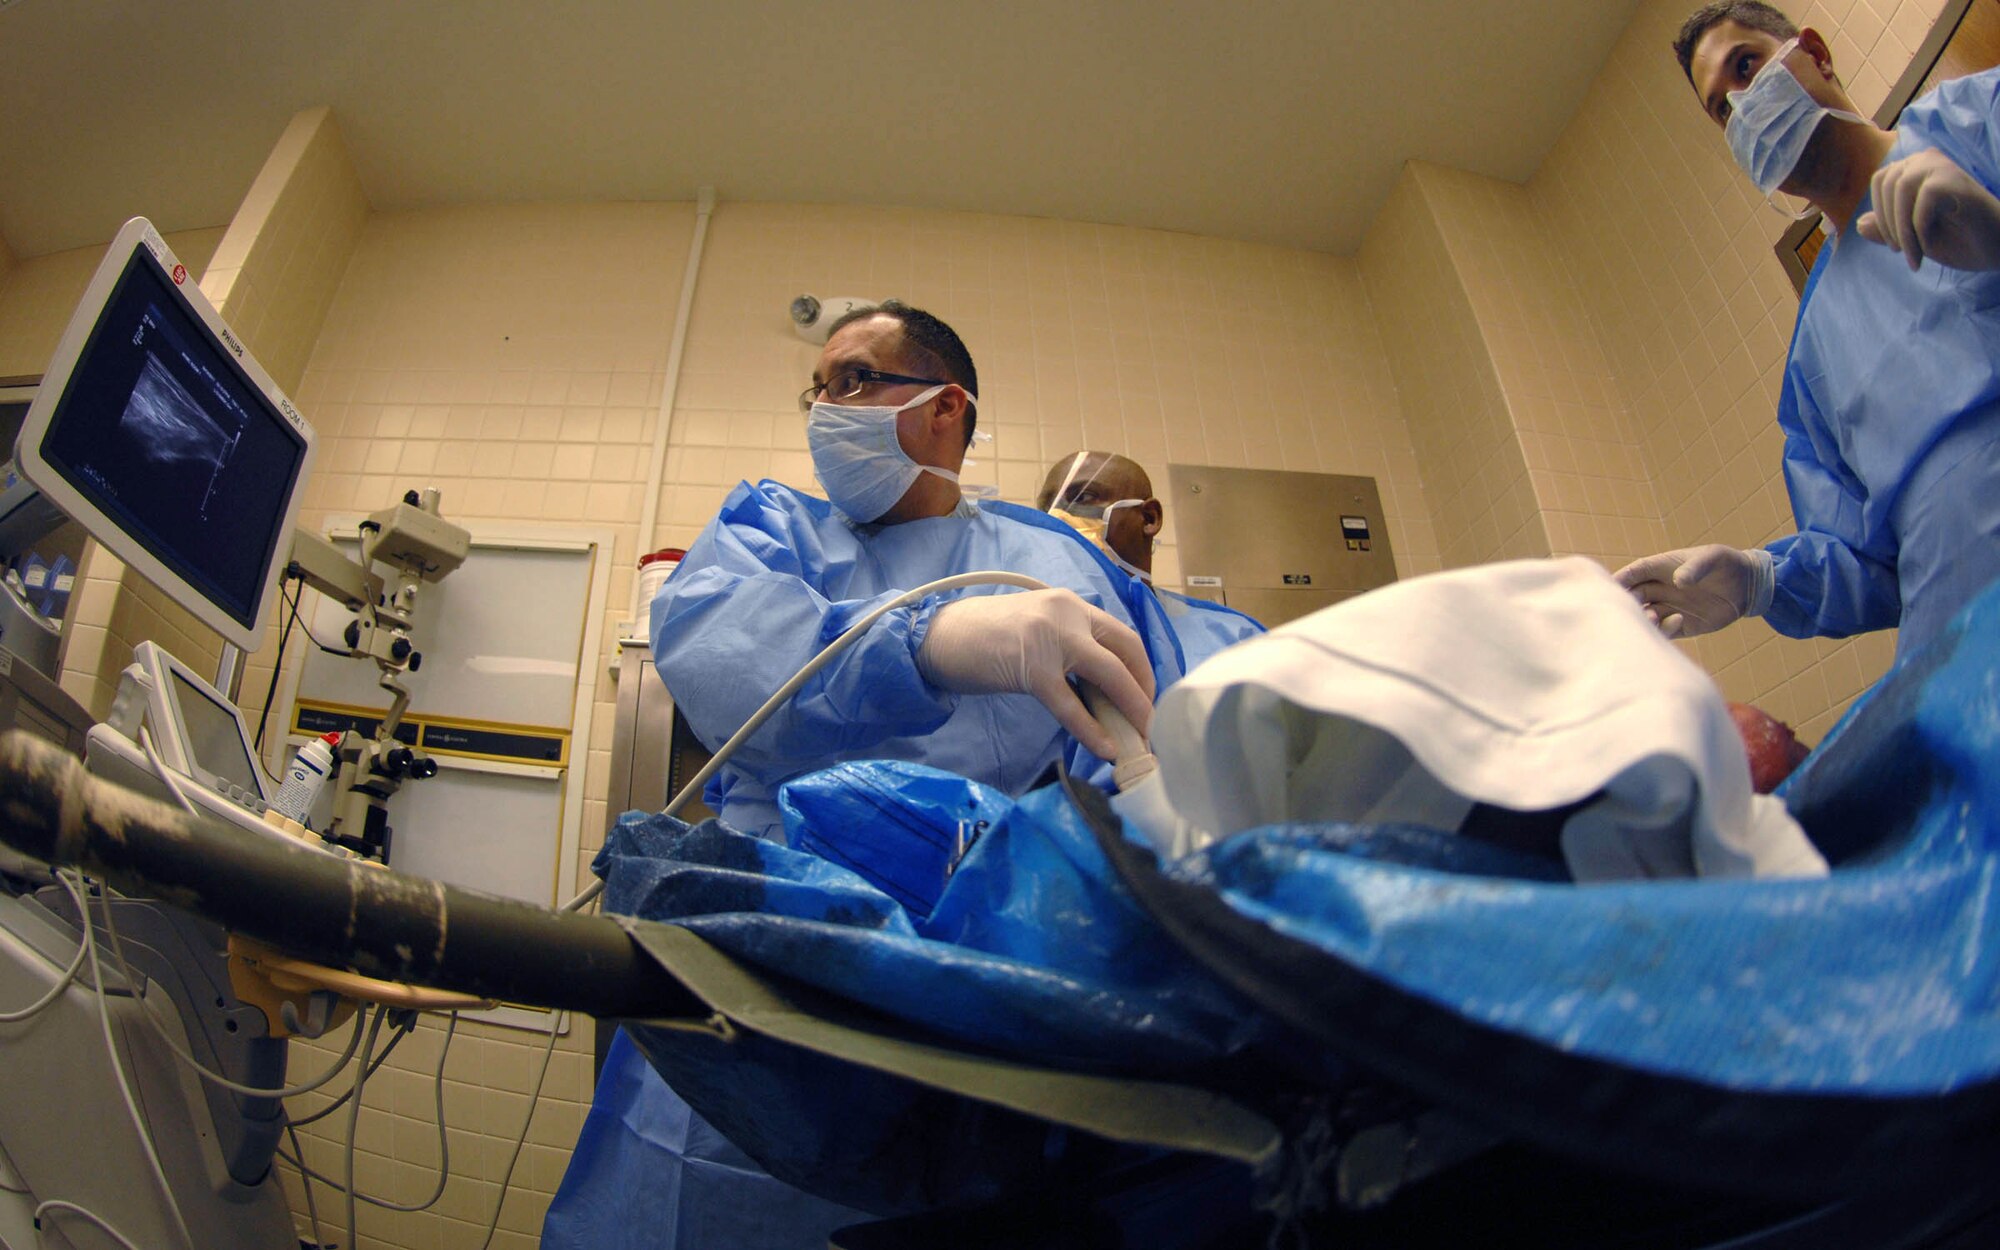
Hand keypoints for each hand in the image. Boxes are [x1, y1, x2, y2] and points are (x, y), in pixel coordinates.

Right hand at [916, 588, 1154, 759]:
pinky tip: (1105, 749)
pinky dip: (1092, 730)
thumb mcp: (1035, 631)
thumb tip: (1100, 691)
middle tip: (1149, 721)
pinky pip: (1072, 705)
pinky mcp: (1032, 668)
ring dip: (1131, 708)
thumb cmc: (982, 639)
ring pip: (1109, 674)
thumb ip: (1068, 648)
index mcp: (1069, 604)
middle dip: (1145, 688)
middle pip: (1126, 649)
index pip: (1122, 634)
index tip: (1144, 697)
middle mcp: (1067, 613)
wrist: (936, 637)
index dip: (1141, 668)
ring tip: (1141, 738)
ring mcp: (1051, 638)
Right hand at [1612, 545, 1772, 638]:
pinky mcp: (1682, 624)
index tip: (1610, 586)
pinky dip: (1666, 629)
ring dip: (1643, 618)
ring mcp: (1669, 607)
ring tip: (1649, 618)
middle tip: (1629, 608)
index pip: (1634, 573)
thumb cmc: (1727, 564)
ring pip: (1646, 616)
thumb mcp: (1713, 557)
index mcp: (1661, 568)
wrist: (1749, 585)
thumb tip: (1678, 581)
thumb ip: (1695, 566)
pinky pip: (1666, 630)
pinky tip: (1677, 621)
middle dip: (1628, 602)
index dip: (1621, 579)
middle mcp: (1660, 588)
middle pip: (1634, 596)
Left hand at [1856, 148, 1999, 271]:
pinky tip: (1929, 248)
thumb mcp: (1912, 238)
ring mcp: (1942, 166)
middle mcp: (1928, 159)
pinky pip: (1922, 202)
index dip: (1881, 214)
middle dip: (1889, 225)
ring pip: (1900, 189)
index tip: (1895, 244)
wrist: (1997, 248)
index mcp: (1916, 168)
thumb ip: (1886, 230)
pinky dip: (1920, 231)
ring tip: (1914, 256)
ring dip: (1902, 230)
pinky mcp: (1953, 179)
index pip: (1881, 180)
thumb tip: (1859, 224)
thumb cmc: (1958, 240)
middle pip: (1886, 182)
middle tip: (1903, 253)